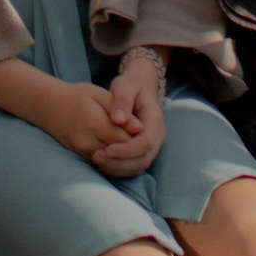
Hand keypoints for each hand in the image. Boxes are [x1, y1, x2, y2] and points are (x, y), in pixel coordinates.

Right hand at [28, 77, 147, 163]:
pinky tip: (125, 154)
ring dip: (128, 159)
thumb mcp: (99, 94)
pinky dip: (117, 163)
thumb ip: (120, 109)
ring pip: (114, 164)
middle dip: (136, 151)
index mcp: (93, 122)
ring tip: (137, 147)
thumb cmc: (77, 96)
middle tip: (146, 141)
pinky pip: (105, 166)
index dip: (139, 138)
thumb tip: (140, 128)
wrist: (49, 106)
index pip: (125, 139)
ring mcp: (83, 152)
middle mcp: (87, 142)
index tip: (148, 130)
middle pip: (121, 154)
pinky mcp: (82, 157)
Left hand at [87, 52, 164, 175]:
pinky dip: (119, 169)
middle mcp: (158, 135)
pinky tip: (102, 164)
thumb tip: (118, 120)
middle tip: (97, 157)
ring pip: (139, 166)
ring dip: (118, 168)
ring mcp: (153, 145)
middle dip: (120, 163)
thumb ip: (122, 100)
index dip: (127, 150)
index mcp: (155, 119)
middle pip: (144, 159)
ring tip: (97, 161)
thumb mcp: (125, 86)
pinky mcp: (144, 151)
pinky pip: (134, 167)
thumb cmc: (130, 86)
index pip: (146, 142)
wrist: (138, 88)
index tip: (107, 149)